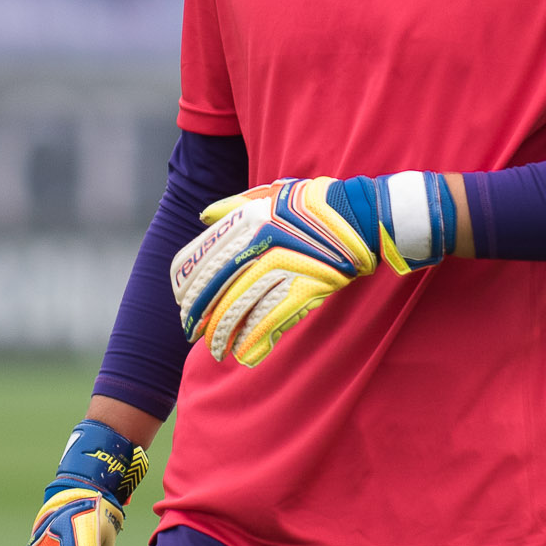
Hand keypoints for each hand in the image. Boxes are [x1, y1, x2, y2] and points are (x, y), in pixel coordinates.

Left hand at [169, 171, 455, 365]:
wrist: (361, 215)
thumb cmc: (316, 202)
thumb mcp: (272, 192)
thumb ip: (235, 205)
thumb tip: (203, 216)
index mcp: (248, 220)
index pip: (205, 259)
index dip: (190, 286)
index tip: (183, 303)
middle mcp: (260, 243)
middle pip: (218, 287)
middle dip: (200, 315)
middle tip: (191, 333)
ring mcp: (283, 265)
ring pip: (242, 306)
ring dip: (224, 333)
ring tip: (215, 351)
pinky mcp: (305, 285)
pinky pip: (273, 317)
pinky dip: (256, 338)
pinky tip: (244, 352)